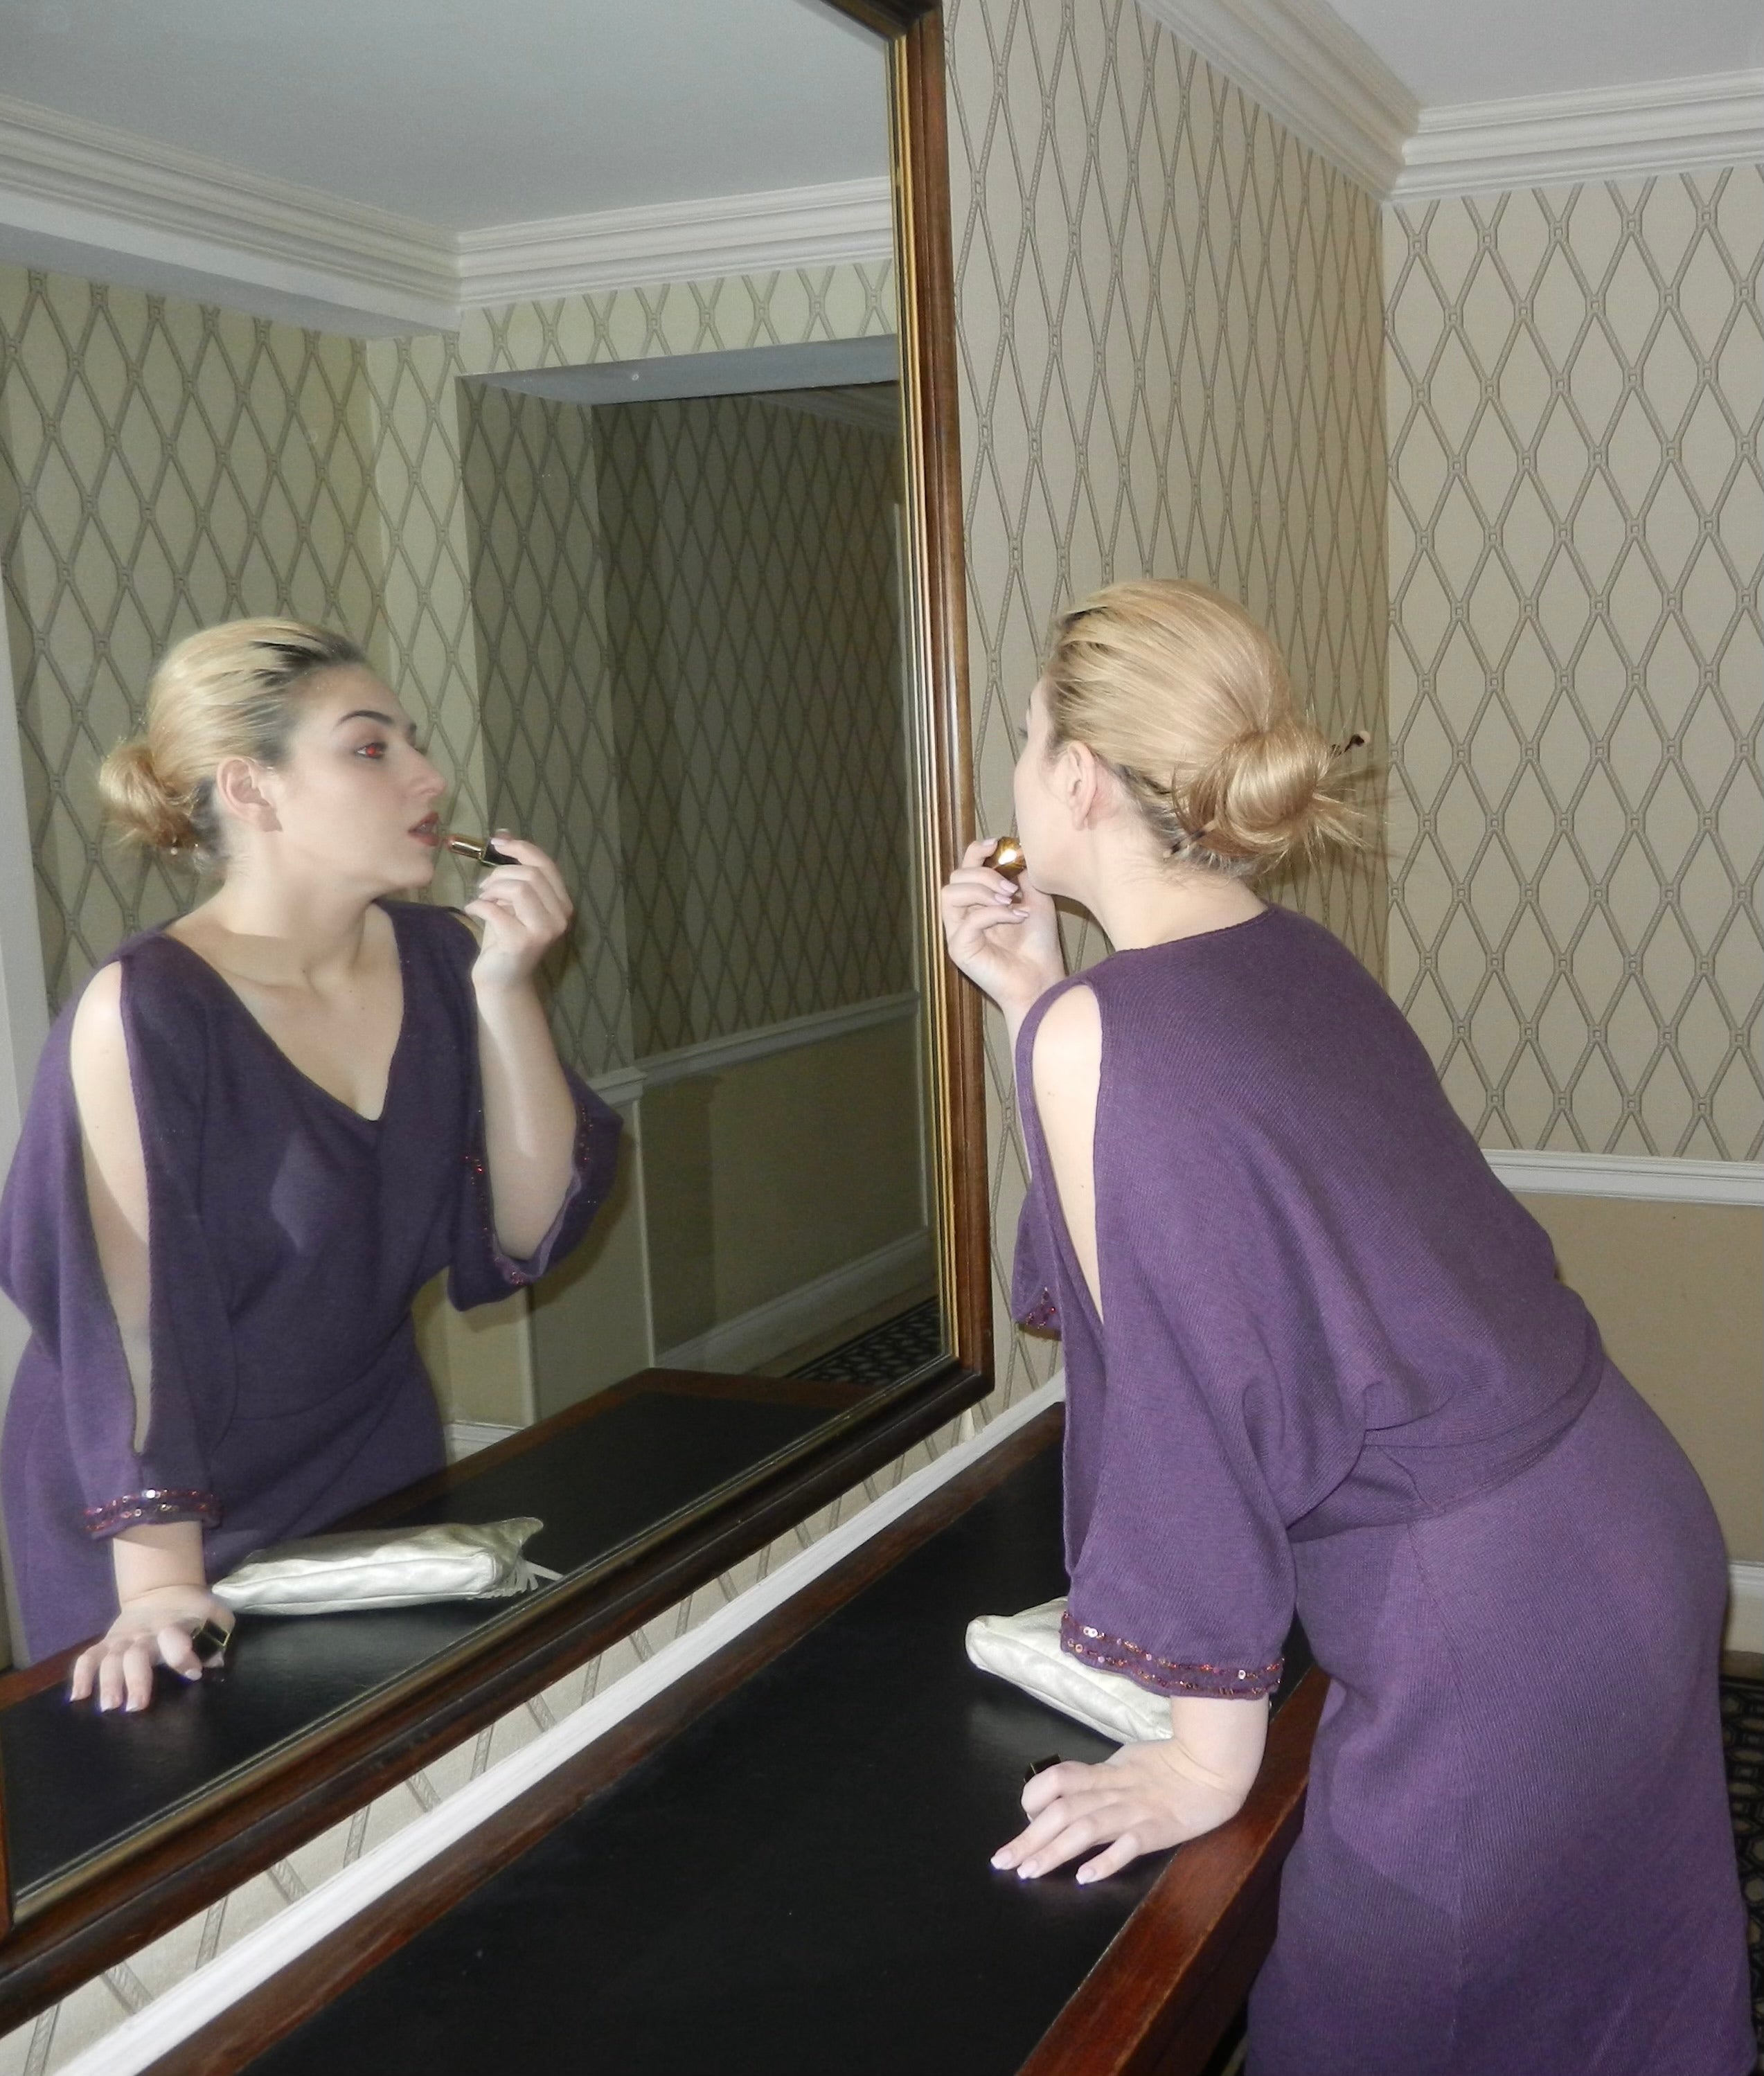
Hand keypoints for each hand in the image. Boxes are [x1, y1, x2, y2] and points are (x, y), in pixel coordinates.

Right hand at [69, 1586, 233, 1712]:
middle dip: (136, 1680)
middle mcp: (144, 1634)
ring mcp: (122, 1640)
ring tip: (109, 1706)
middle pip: (136, 1655)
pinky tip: (78, 1697)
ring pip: (110, 1659)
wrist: (164, 1592)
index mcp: (173, 1625)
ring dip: (108, 1682)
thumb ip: (219, 1636)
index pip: (174, 1637)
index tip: (193, 1673)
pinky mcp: (106, 1644)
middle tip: (136, 1706)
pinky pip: (88, 1657)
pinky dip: (80, 1675)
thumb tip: (217, 1664)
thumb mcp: (214, 1616)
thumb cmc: (194, 1612)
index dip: (182, 1654)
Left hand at [464, 835, 571, 993]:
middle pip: (530, 875)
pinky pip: (496, 910)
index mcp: (562, 904)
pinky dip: (478, 906)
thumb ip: (515, 876)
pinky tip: (473, 911)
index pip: (546, 865)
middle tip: (485, 887)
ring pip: (519, 889)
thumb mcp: (513, 903)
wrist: (502, 980)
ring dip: (492, 889)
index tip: (497, 842)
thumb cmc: (505, 939)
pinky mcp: (522, 942)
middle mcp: (559, 917)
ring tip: (482, 899)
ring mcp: (543, 931)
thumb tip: (504, 836)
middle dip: (500, 874)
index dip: (521, 848)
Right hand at [939, 837, 1063, 1021]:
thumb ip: (1021, 876)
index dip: (975, 852)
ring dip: (982, 890)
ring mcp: (958, 933)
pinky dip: (994, 913)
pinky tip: (1016, 917)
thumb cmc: (1038, 945)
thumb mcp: (1035, 900)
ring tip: (1010, 899)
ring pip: (950, 894)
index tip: (995, 844)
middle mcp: (963, 916)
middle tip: (1011, 889)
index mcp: (977, 903)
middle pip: (954, 877)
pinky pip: (968, 921)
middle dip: (983, 874)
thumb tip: (1014, 850)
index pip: (964, 869)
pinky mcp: (959, 949)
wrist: (1043, 979)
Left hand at [990, 1735, 1253, 1884]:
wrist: (1214, 1767)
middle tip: (1002, 1861)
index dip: (1034, 1795)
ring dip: (1053, 1851)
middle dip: (1028, 1837)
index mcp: (1105, 1773)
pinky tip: (1084, 1877)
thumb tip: (1068, 1791)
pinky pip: (1127, 1846)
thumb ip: (1101, 1778)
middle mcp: (1113, 1791)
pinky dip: (1105, 1861)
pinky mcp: (1157, 1830)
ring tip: (1029, 1872)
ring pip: (1085, 1828)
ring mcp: (1134, 1811)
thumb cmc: (1170, 1765)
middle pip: (1061, 1810)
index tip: (1024, 1818)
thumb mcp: (1128, 1762)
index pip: (1058, 1779)